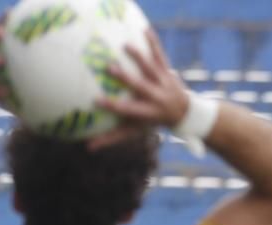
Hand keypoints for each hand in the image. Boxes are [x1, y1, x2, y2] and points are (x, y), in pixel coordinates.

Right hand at [88, 28, 189, 149]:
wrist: (184, 111)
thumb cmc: (151, 122)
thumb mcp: (134, 131)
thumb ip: (111, 138)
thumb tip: (88, 147)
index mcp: (147, 112)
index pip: (127, 110)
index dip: (112, 105)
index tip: (95, 100)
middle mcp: (156, 96)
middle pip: (140, 86)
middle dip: (125, 77)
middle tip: (109, 68)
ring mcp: (163, 81)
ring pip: (151, 67)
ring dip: (139, 56)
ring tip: (125, 45)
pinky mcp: (167, 70)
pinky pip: (160, 54)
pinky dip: (154, 42)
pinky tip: (144, 30)